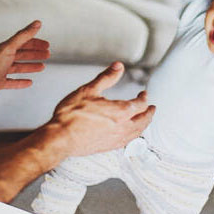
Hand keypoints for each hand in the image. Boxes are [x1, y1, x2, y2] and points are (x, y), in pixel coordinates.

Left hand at [0, 21, 50, 112]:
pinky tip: (29, 82)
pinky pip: (12, 81)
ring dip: (30, 66)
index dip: (35, 43)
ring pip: (18, 67)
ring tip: (42, 67)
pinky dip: (21, 81)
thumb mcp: (9, 49)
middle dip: (35, 53)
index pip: (22, 42)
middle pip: (21, 53)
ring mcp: (0, 71)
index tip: (47, 45)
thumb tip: (37, 23)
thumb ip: (23, 36)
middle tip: (48, 54)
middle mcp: (2, 58)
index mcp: (4, 48)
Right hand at [37, 62, 154, 162]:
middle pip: (143, 120)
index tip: (144, 94)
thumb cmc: (71, 115)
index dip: (144, 97)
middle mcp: (122, 127)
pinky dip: (134, 135)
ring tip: (144, 121)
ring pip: (138, 132)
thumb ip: (106, 78)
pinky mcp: (109, 147)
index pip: (140, 104)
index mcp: (120, 112)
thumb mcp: (88, 90)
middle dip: (149, 113)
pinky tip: (129, 135)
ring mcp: (116, 139)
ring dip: (144, 125)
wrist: (61, 138)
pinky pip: (128, 141)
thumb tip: (118, 66)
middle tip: (152, 108)